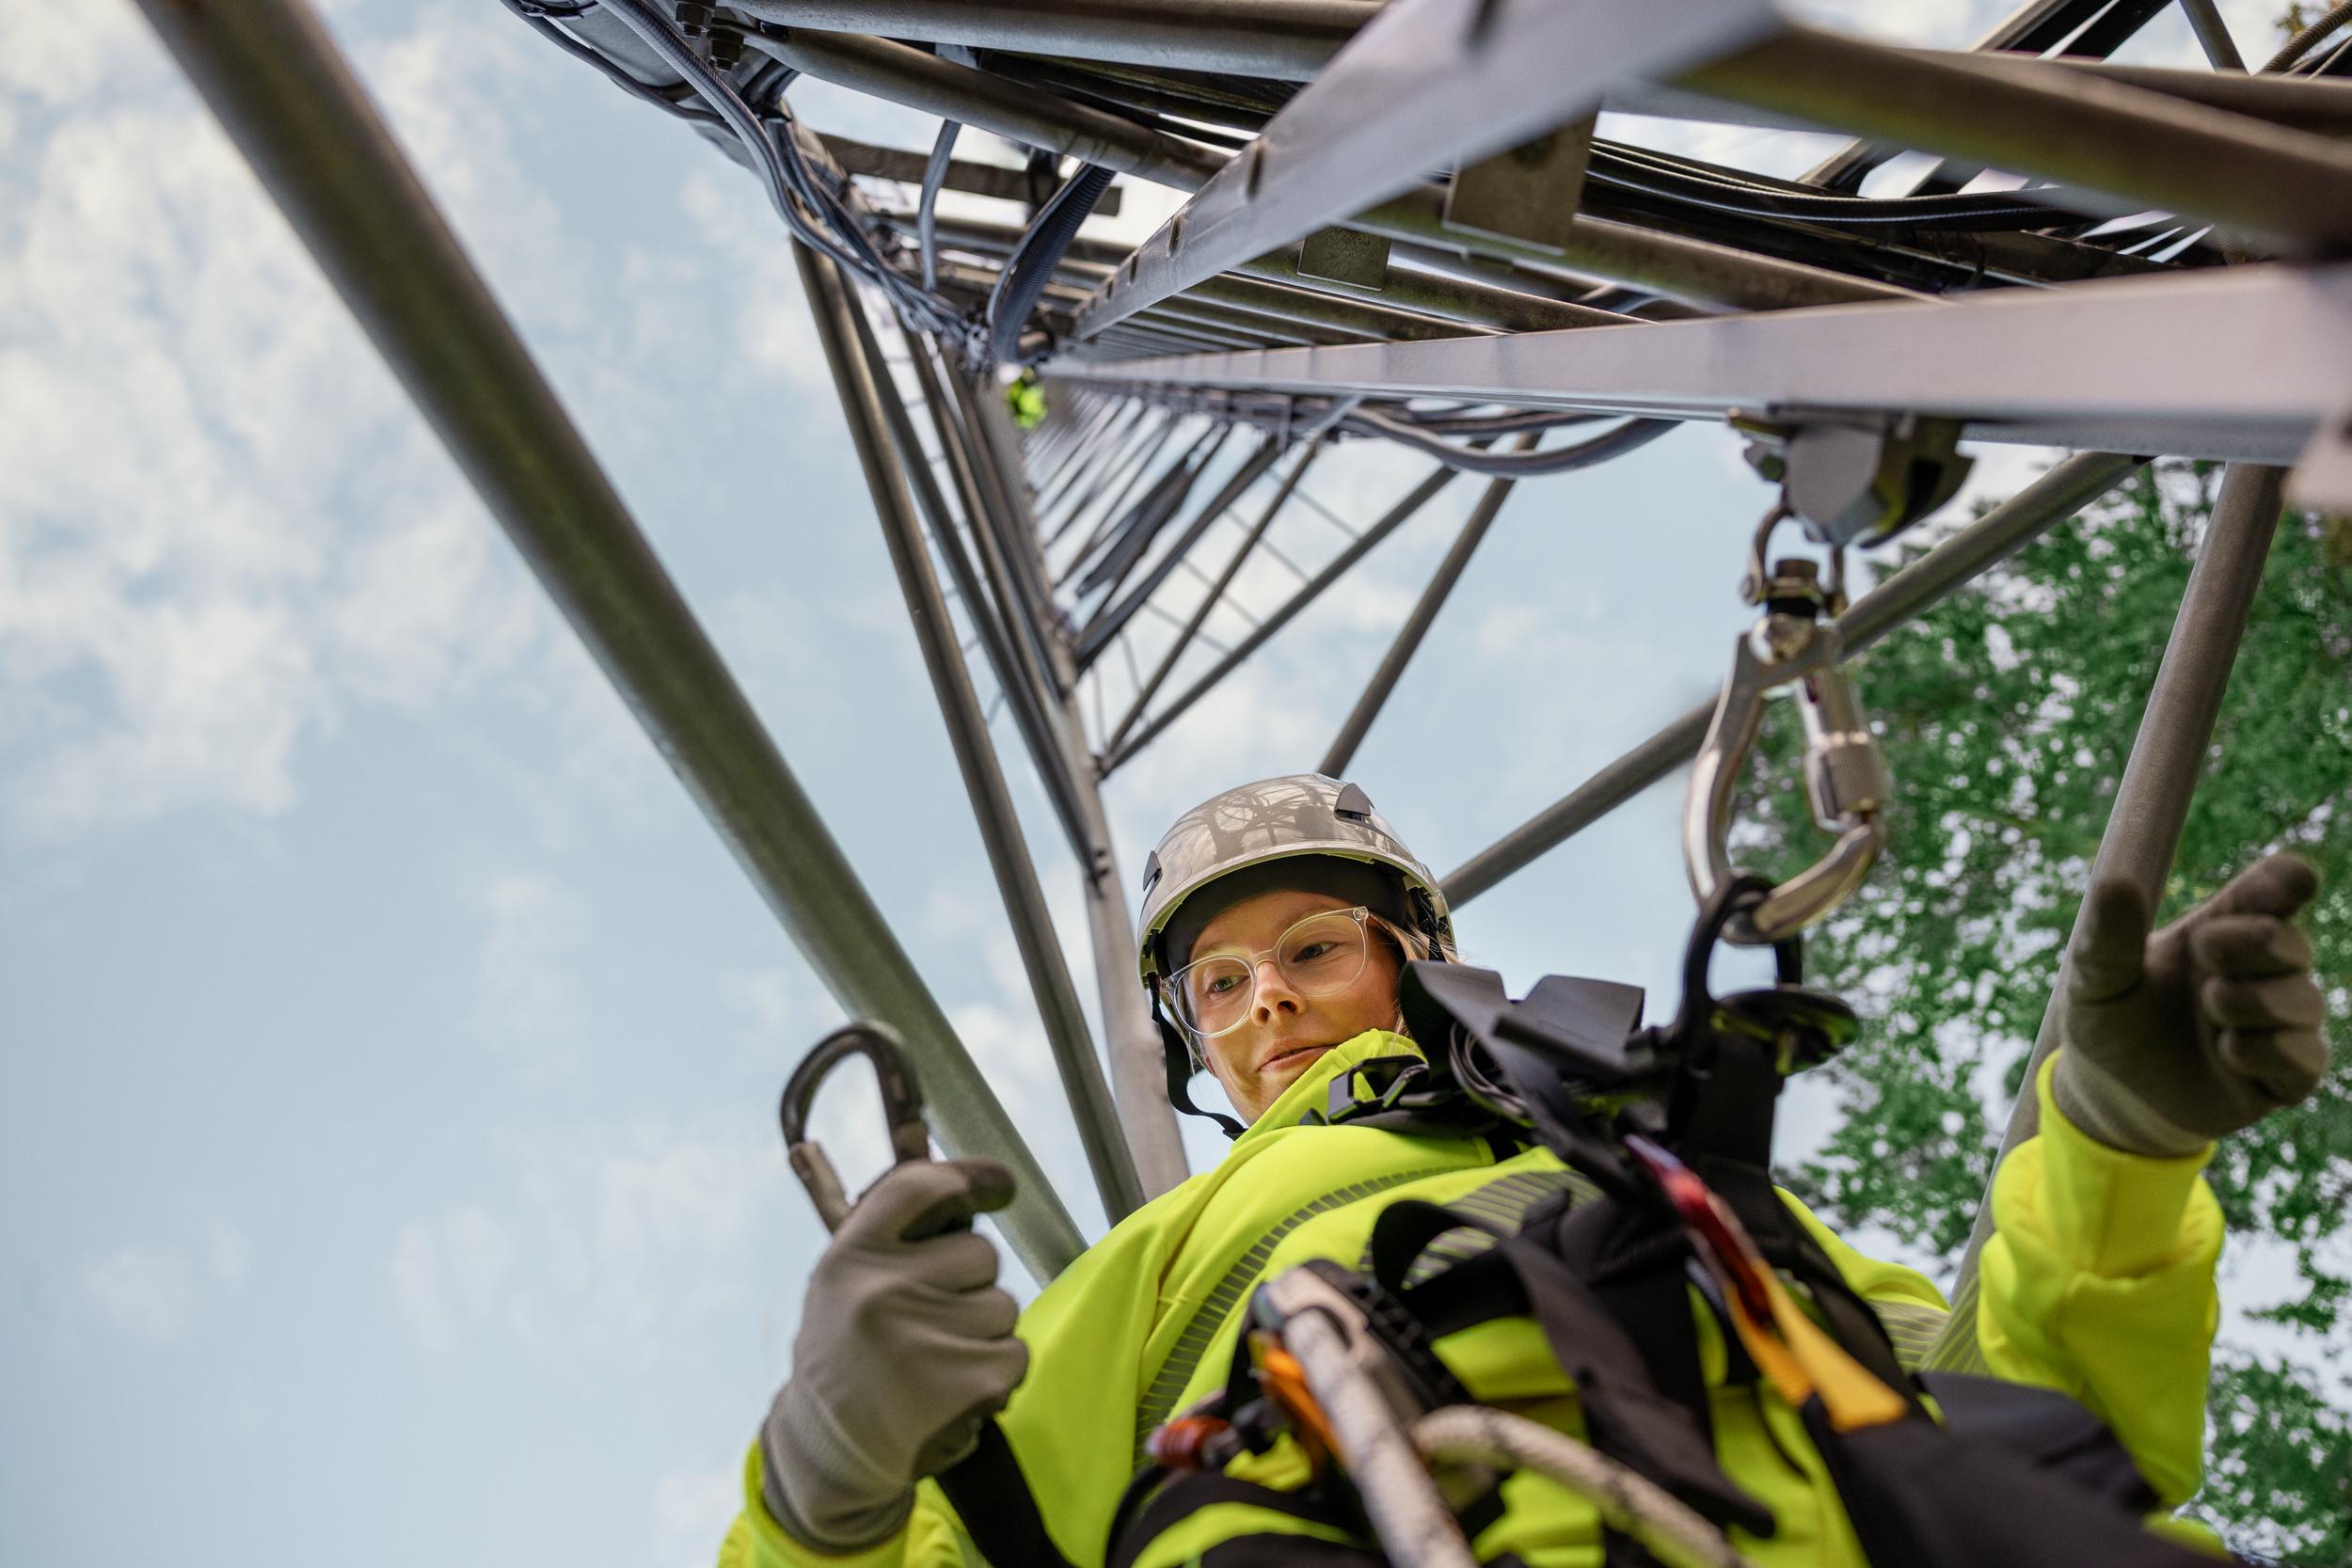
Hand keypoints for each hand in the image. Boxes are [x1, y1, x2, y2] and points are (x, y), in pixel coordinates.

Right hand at [761, 1159, 1025, 1550]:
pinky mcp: (966, 1381)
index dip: (971, 1177)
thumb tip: (966, 1180)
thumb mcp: (845, 1284)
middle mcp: (882, 1291)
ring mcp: (925, 1338)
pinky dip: (996, 1373)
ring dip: (983, 1333)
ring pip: (1003, 1305)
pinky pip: (1015, 1353)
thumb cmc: (848, 1355)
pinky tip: (952, 1390)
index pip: (921, 1186)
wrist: (828, 1453)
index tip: (1000, 1185)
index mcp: (850, 1257)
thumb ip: (895, 1233)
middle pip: (981, 1252)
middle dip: (970, 1284)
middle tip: (929, 1323)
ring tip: (935, 1362)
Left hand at [2054, 854, 2330, 1156]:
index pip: (2275, 889)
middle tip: (2205, 951)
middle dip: (2252, 941)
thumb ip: (2106, 935)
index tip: (2294, 882)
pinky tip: (2228, 1053)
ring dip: (2251, 1001)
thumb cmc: (2110, 1019)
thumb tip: (2114, 882)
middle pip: (2291, 940)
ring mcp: (2279, 1022)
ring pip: (2304, 999)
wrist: (2112, 1094)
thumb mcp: (2096, 978)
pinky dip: (2266, 1052)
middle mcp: (2261, 970)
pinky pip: (2306, 1057)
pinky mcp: (2287, 1075)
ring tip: (2211, 1008)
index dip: (2288, 881)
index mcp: (2222, 928)